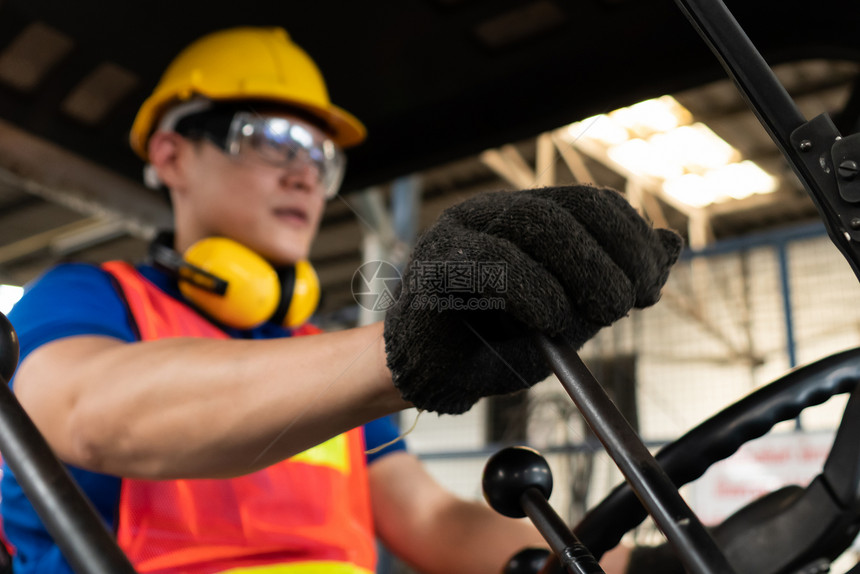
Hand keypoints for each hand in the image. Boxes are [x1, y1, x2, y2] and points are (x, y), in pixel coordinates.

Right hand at [383, 185, 681, 413]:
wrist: (434, 378)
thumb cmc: (496, 345)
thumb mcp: (569, 316)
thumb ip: (612, 282)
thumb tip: (671, 244)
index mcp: (525, 217)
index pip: (592, 203)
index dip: (633, 238)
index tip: (653, 286)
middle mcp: (492, 213)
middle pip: (571, 207)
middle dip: (618, 253)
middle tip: (630, 303)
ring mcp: (460, 232)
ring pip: (535, 224)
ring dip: (587, 270)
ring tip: (603, 312)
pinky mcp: (434, 264)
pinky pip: (494, 262)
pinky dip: (535, 291)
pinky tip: (550, 320)